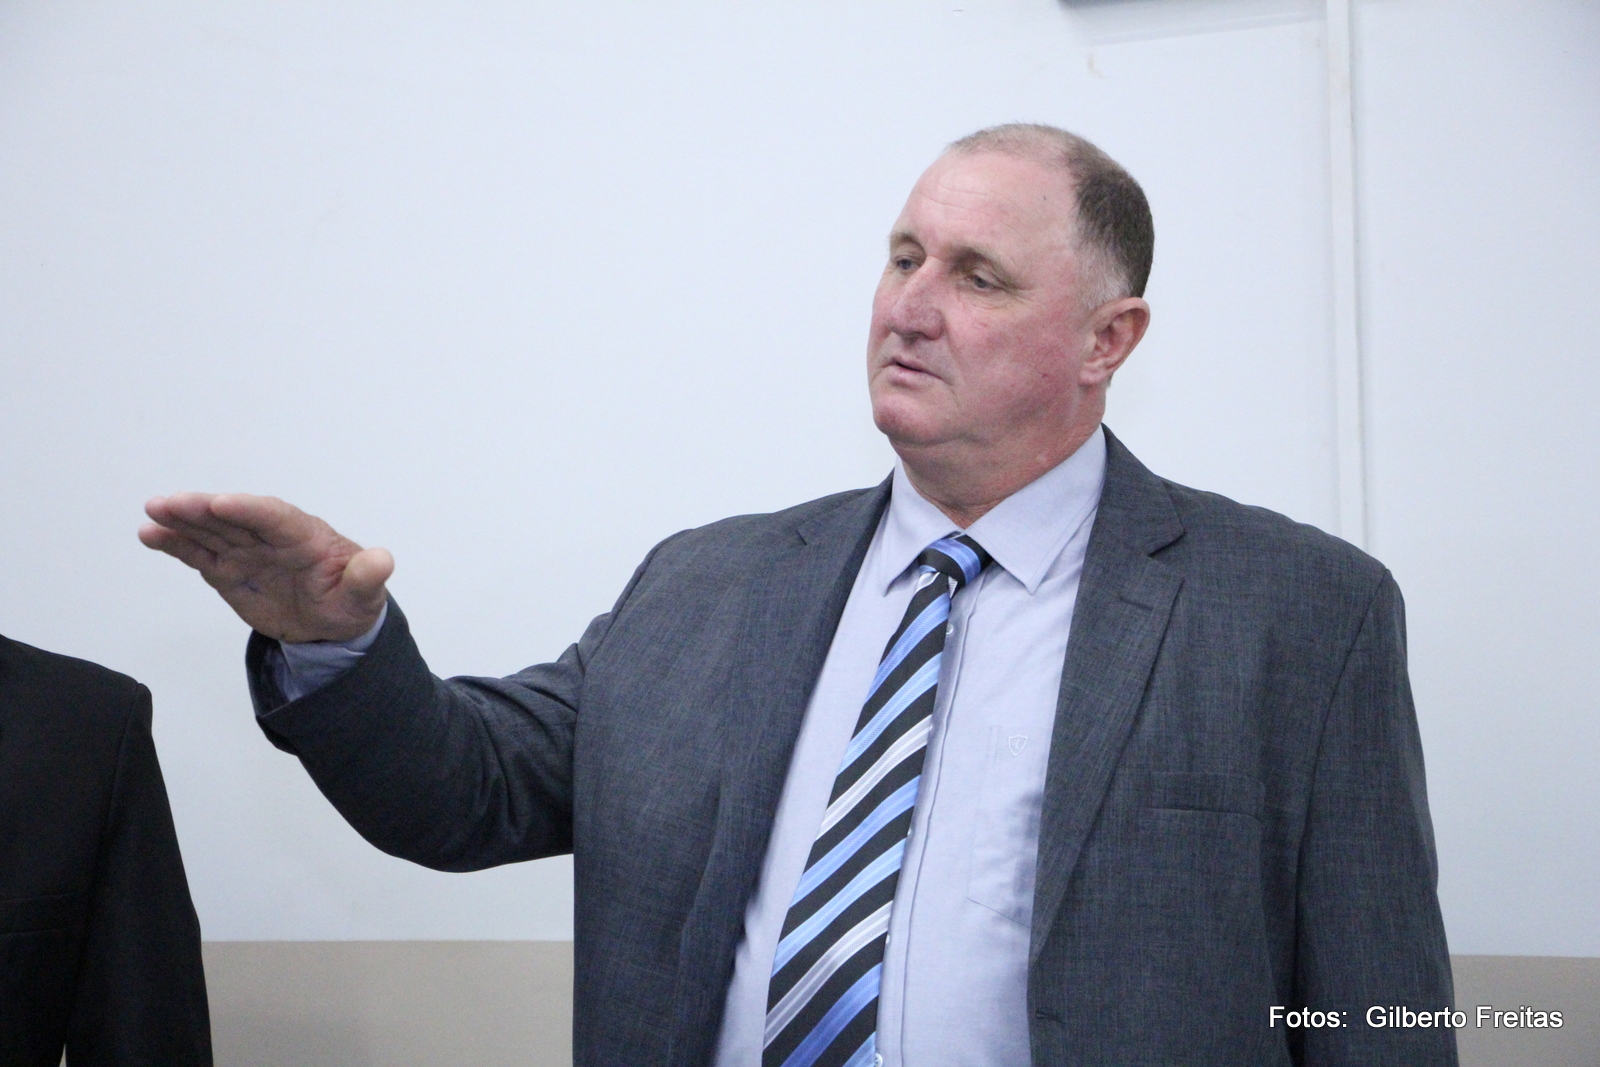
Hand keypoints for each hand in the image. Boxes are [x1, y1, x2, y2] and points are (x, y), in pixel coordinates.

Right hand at [139, 493, 393, 642]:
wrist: (333, 623)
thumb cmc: (351, 599)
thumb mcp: (365, 595)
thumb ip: (368, 577)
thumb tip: (383, 560)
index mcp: (306, 536)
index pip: (276, 517)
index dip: (249, 509)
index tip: (223, 503)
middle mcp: (271, 538)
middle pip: (235, 518)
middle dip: (203, 509)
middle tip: (170, 503)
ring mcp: (248, 552)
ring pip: (211, 531)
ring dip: (181, 521)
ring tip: (153, 512)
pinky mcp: (229, 570)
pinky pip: (199, 553)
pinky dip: (175, 544)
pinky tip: (150, 534)